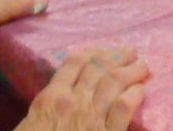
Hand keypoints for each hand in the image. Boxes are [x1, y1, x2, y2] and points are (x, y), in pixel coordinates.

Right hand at [16, 47, 149, 130]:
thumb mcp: (29, 125)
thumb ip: (46, 107)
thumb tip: (60, 95)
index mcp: (51, 98)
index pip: (75, 63)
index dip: (94, 52)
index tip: (104, 50)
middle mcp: (73, 101)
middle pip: (99, 67)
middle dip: (117, 56)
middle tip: (130, 52)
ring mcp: (91, 118)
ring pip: (115, 82)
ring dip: (131, 71)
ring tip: (142, 66)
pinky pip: (123, 108)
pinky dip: (134, 95)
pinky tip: (140, 92)